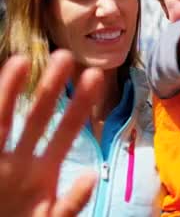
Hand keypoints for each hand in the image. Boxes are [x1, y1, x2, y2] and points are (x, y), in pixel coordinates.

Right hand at [0, 50, 101, 216]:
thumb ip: (70, 206)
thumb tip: (89, 178)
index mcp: (43, 172)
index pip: (65, 132)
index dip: (78, 106)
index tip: (93, 77)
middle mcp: (19, 163)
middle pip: (36, 118)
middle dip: (50, 88)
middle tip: (66, 55)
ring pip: (2, 121)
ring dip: (9, 89)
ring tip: (21, 60)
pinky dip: (9, 127)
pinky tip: (18, 105)